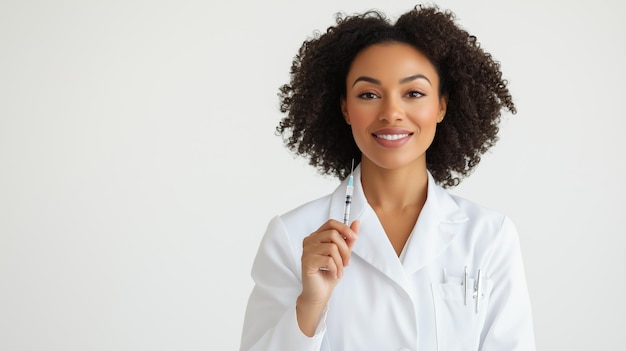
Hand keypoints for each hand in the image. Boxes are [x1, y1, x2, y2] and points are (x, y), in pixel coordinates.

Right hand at [296, 219, 358, 335]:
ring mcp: (306, 250)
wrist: (319, 293)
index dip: (344, 228)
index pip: (331, 223)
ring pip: (332, 247)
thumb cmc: (329, 274)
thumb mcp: (342, 254)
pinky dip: (336, 268)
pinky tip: (334, 274)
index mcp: (316, 236)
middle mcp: (309, 241)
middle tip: (347, 263)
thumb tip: (356, 223)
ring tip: (340, 271)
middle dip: (345, 250)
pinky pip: (328, 259)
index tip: (354, 237)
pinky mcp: (307, 261)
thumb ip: (348, 239)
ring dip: (340, 262)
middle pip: (333, 234)